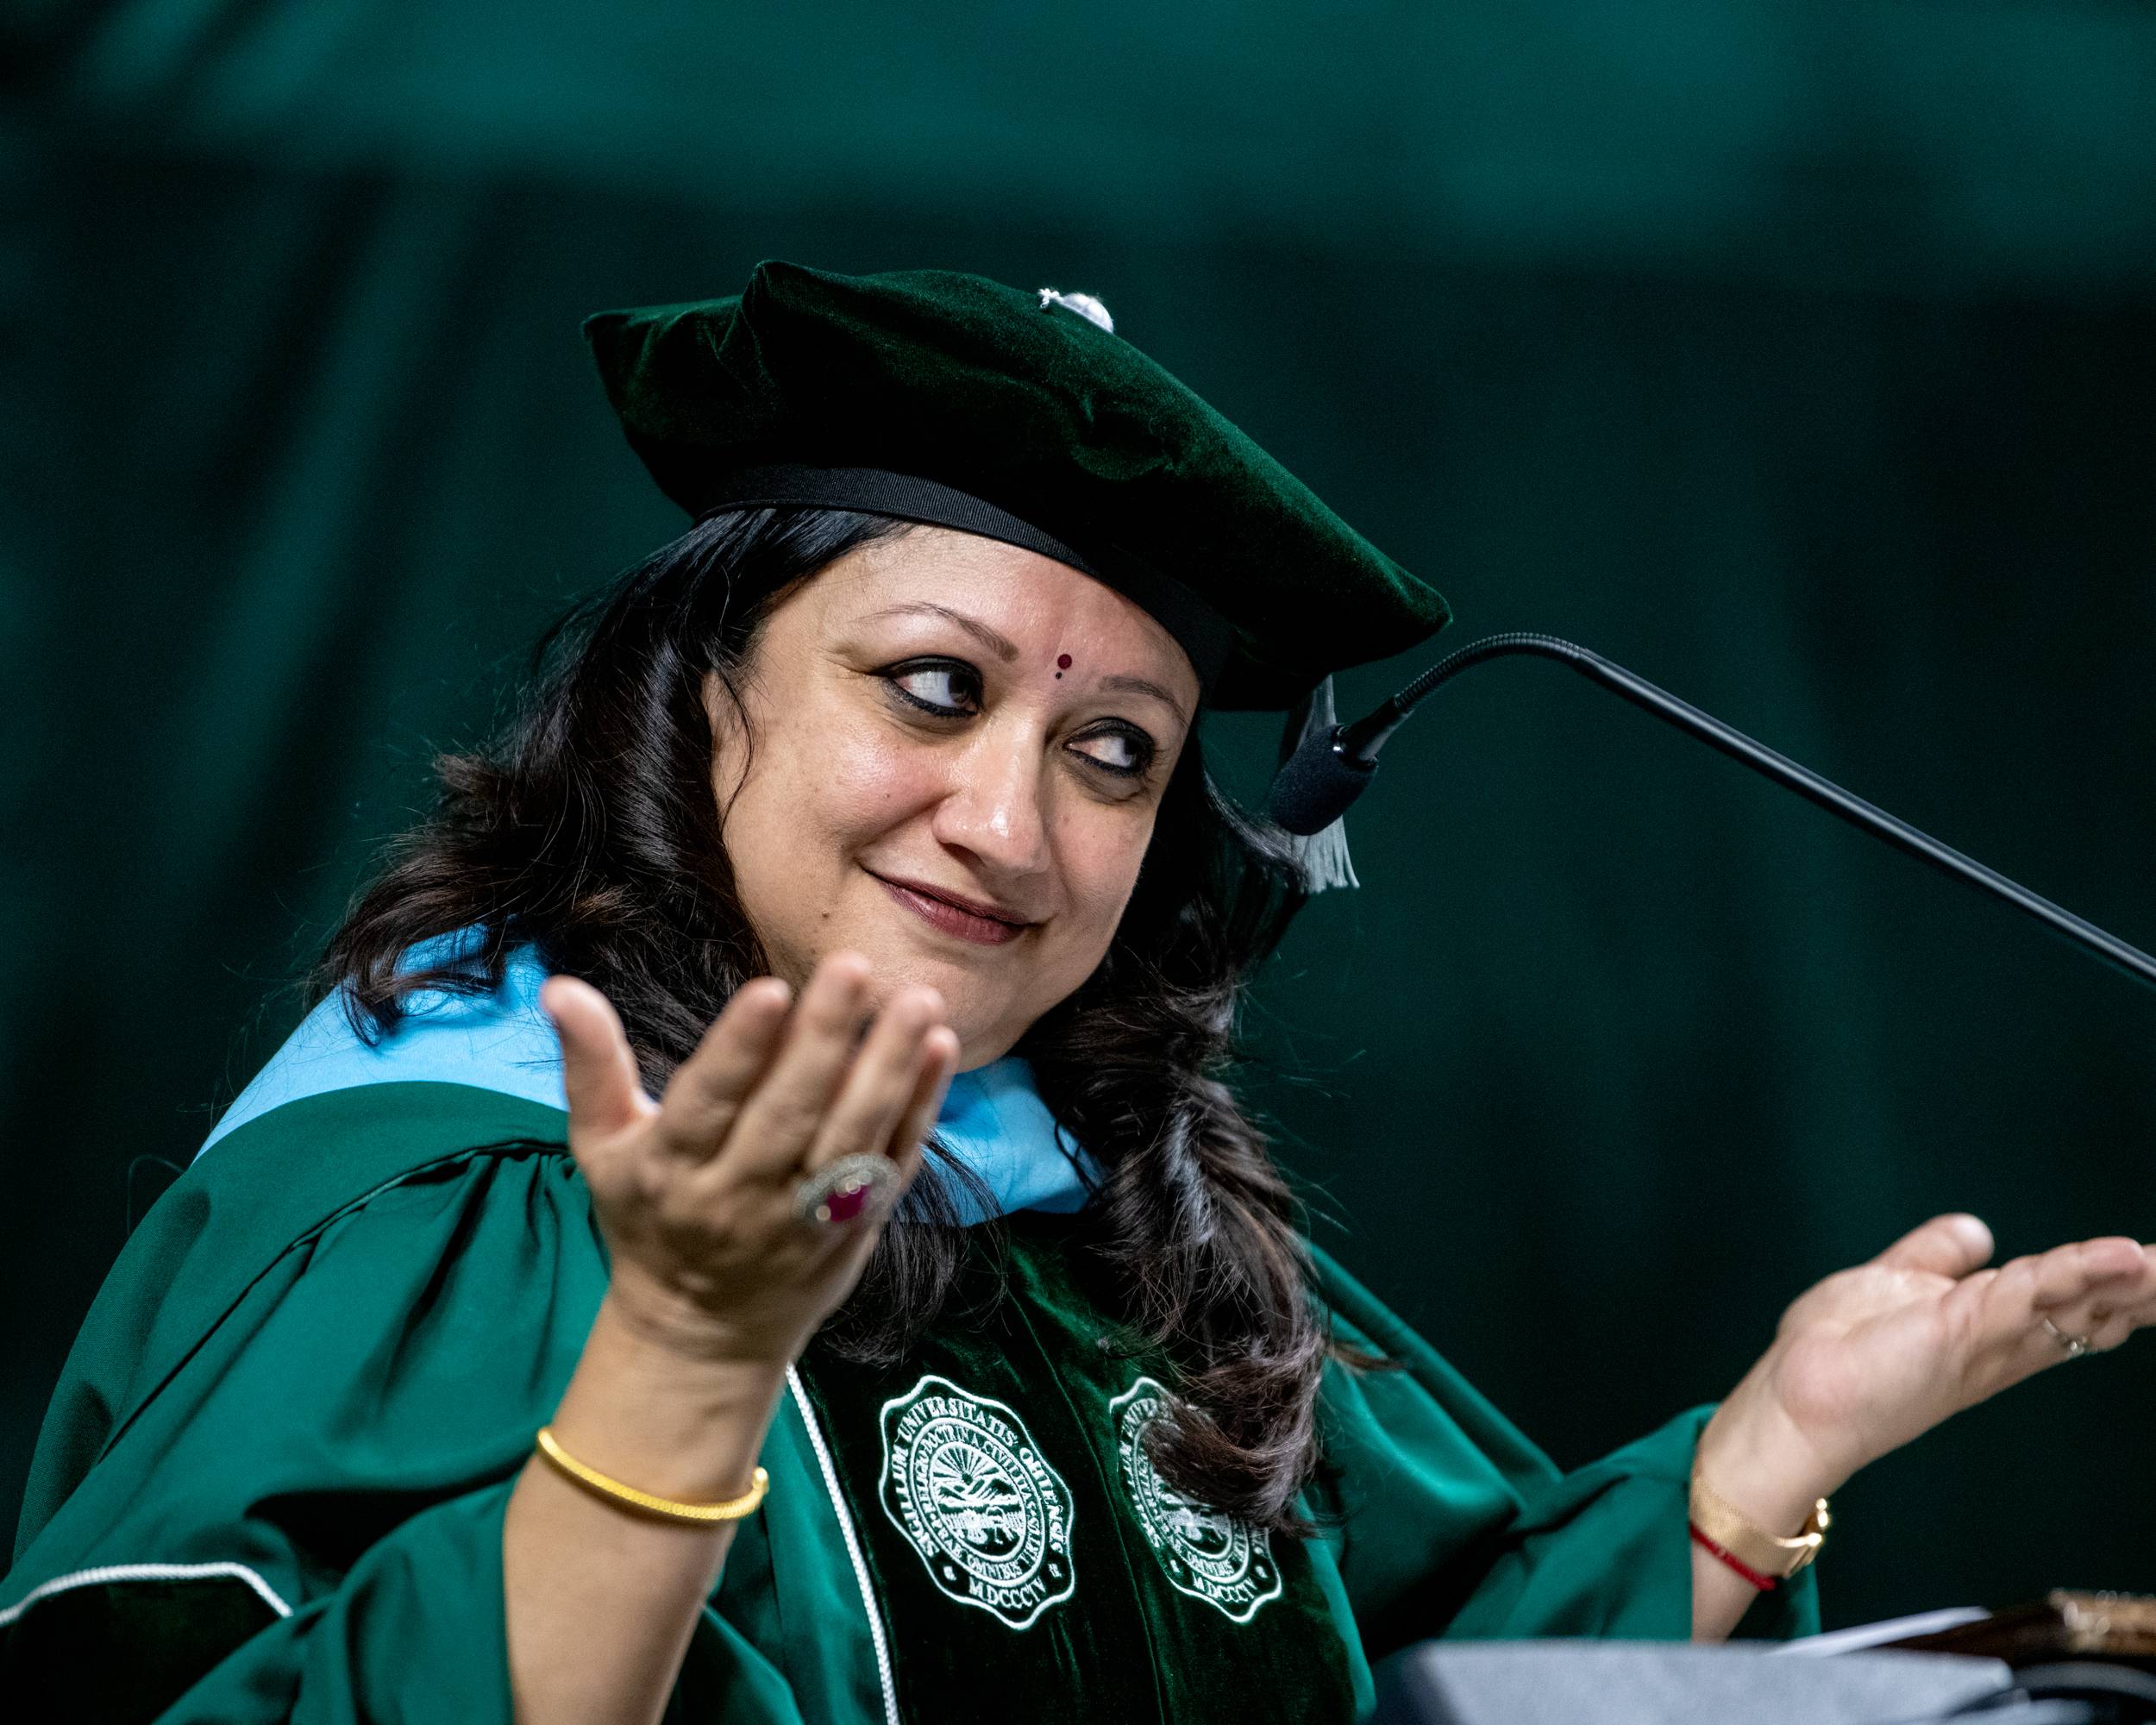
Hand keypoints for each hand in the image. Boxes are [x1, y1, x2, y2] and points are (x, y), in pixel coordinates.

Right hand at [541, 952, 959, 1369]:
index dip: (738, 1049)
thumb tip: (559, 987)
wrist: (702, 1332)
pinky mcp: (855, 1225)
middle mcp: (740, 1197)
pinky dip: (919, 1107)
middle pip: (789, 1116)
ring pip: (851, 1139)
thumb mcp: (602, 1148)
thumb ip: (591, 1066)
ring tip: (916, 1001)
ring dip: (889, 1068)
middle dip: (825, 1041)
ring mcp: (805, 1217)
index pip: (707, 1104)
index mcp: (673, 1169)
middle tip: (855, 968)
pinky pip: (894, 1162)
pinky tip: (938, 1049)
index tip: (772, 987)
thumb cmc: (648, 1216)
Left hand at [1700, 1214, 2155, 1522]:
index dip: (2111, 1281)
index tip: (2151, 1260)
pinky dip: (2082, 1269)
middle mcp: (2001, 1342)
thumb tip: (1977, 1229)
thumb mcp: (1895, 1282)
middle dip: (2141, 1290)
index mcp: (1990, 1330)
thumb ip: (1936, 1256)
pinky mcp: (1964, 1329)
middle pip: (2090, 1309)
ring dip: (2131, 1281)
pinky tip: (2125, 1255)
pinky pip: (2033, 1290)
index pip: (2069, 1301)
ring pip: (2078, 1301)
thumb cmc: (1835, 1351)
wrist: (1794, 1398)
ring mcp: (1987, 1338)